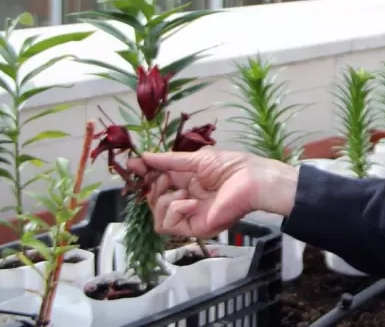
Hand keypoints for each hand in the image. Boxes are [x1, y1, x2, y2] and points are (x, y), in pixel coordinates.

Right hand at [126, 149, 298, 237]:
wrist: (251, 180)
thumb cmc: (231, 166)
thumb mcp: (197, 159)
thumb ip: (169, 161)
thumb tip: (144, 157)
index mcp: (187, 181)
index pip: (158, 182)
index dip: (144, 174)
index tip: (133, 166)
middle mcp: (186, 199)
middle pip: (153, 200)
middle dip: (152, 186)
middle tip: (161, 178)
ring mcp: (190, 215)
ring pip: (157, 216)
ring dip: (163, 200)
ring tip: (182, 190)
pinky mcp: (194, 228)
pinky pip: (169, 225)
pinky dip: (175, 210)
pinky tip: (189, 201)